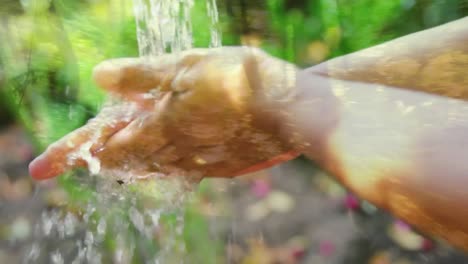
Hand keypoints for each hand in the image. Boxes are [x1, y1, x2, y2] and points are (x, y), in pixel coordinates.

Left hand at [29, 47, 299, 181]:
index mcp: (159, 130)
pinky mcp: (221, 166)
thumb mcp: (186, 67)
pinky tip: (167, 145)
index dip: (68, 153)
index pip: (101, 146)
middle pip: (123, 161)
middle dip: (95, 156)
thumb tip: (98, 77)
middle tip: (74, 153)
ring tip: (116, 147)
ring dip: (129, 157)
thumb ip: (141, 77)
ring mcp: (198, 164)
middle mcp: (174, 155)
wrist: (294, 112)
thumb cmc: (241, 82)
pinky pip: (180, 165)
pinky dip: (163, 155)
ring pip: (151, 165)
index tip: (39, 167)